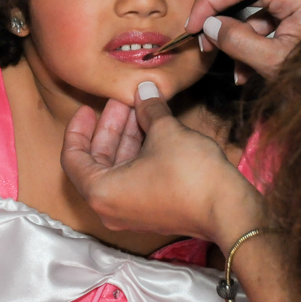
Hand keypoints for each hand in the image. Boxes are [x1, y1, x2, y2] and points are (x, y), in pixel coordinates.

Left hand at [62, 90, 264, 248]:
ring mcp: (132, 212)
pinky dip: (139, 154)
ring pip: (118, 169)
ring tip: (142, 108)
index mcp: (100, 192)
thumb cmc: (190, 174)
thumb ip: (149, 109)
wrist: (228, 209)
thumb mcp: (165, 132)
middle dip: (110, 127)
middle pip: (97, 161)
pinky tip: (154, 128)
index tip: (88, 107)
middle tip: (123, 101)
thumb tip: (145, 89)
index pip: (73, 157)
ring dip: (128, 138)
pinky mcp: (152, 211)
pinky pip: (134, 179)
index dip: (78, 128)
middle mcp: (110, 207)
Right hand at [189, 0, 300, 81]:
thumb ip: (238, 42)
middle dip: (217, 10)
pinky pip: (262, 8)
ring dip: (233, 26)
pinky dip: (249, 33)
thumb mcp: (274, 63)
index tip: (191, 26)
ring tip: (228, 60)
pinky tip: (245, 66)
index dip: (208, 3)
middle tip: (203, 37)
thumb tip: (208, 26)